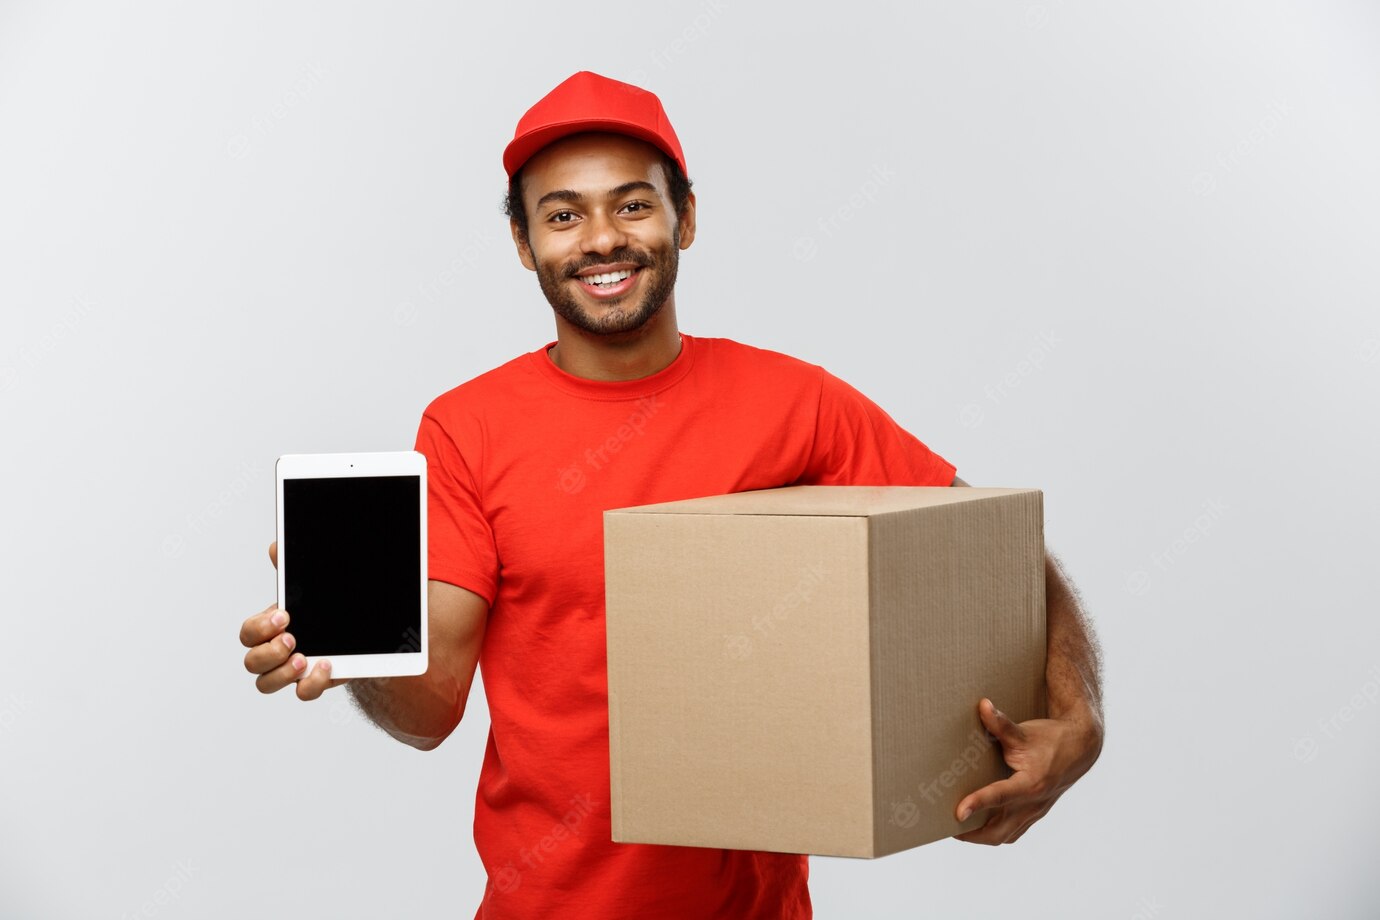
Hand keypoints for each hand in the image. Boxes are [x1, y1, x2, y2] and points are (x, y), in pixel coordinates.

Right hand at [239, 541, 348, 700]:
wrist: (358, 627)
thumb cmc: (322, 607)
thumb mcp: (310, 586)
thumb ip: (291, 570)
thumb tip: (275, 548)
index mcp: (270, 628)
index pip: (248, 634)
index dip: (260, 628)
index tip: (284, 616)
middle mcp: (275, 652)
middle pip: (252, 662)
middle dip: (269, 652)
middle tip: (293, 639)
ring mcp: (291, 670)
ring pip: (266, 684)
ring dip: (282, 673)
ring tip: (305, 659)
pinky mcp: (312, 682)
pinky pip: (302, 694)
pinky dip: (311, 684)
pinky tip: (326, 665)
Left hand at [953, 697, 1101, 844]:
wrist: (1080, 749)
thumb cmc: (1051, 739)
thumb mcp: (1025, 732)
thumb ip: (1000, 724)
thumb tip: (982, 705)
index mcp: (1031, 783)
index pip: (1000, 796)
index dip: (978, 803)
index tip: (958, 812)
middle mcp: (1033, 803)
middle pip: (999, 832)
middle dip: (972, 835)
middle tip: (947, 828)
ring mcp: (1035, 811)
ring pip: (1006, 836)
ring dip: (982, 836)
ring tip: (958, 830)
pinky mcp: (1035, 813)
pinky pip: (1014, 832)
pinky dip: (996, 832)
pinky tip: (980, 825)